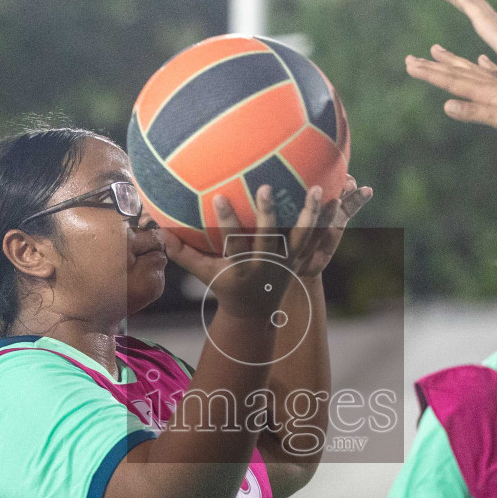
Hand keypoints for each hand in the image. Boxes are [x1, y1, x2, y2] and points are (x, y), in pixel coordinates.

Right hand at [160, 177, 366, 309]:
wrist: (257, 311)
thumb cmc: (226, 285)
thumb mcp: (204, 273)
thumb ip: (182, 252)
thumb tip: (158, 227)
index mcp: (243, 270)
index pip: (233, 245)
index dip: (227, 223)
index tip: (219, 197)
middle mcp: (268, 268)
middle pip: (270, 241)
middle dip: (268, 215)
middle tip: (266, 186)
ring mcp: (289, 266)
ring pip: (304, 239)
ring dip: (312, 215)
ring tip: (319, 189)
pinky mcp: (305, 261)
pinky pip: (320, 239)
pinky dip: (330, 220)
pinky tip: (338, 194)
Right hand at [405, 44, 496, 140]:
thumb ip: (475, 112)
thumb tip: (446, 106)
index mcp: (485, 90)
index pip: (451, 80)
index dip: (429, 73)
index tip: (410, 65)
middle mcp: (490, 83)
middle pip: (456, 72)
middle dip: (432, 67)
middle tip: (409, 59)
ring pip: (470, 69)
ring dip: (451, 61)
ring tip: (435, 49)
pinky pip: (493, 72)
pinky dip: (483, 65)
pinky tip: (479, 58)